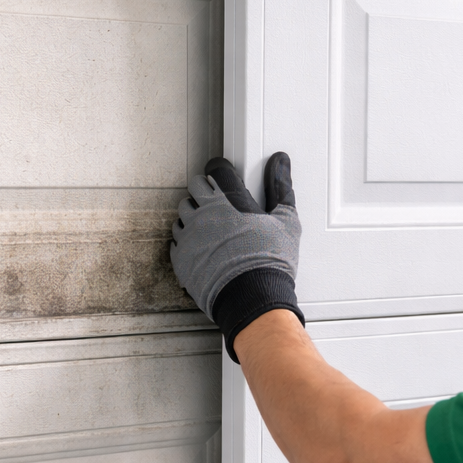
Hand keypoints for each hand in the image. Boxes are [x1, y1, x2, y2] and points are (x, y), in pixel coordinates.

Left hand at [171, 153, 303, 360]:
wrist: (253, 299)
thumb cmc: (270, 262)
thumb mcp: (287, 221)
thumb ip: (281, 187)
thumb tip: (280, 163)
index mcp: (229, 199)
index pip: (215, 170)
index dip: (221, 173)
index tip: (226, 179)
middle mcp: (204, 213)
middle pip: (194, 188)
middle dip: (204, 191)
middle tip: (219, 204)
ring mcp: (189, 235)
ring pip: (182, 214)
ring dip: (193, 217)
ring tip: (211, 229)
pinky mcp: (180, 258)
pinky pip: (176, 241)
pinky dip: (186, 242)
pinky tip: (202, 249)